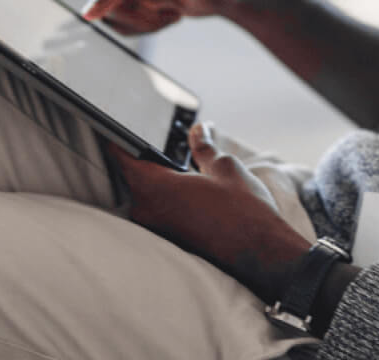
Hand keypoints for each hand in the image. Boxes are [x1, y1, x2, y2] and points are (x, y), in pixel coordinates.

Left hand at [107, 124, 311, 303]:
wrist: (260, 255)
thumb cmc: (243, 211)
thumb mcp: (224, 167)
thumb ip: (203, 147)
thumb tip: (197, 131)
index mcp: (154, 187)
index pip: (121, 155)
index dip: (119, 136)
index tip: (118, 124)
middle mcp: (147, 210)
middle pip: (132, 174)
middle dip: (146, 156)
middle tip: (163, 139)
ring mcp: (155, 228)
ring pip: (145, 193)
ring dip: (158, 178)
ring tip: (184, 164)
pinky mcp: (168, 239)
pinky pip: (157, 209)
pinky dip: (168, 196)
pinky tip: (190, 189)